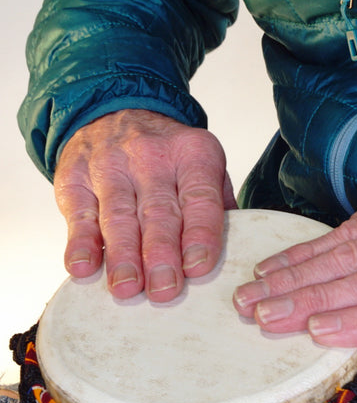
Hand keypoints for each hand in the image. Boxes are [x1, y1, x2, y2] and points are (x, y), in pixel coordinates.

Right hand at [54, 109, 235, 301]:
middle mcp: (151, 157)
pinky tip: (84, 267)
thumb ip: (218, 207)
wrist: (116, 113)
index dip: (200, 234)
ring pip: (119, 216)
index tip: (198, 268)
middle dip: (161, 254)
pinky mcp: (75, 177)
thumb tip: (236, 252)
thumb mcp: (202, 166)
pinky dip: (81, 243)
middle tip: (165, 290)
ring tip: (128, 287)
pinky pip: (79, 213)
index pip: (200, 198)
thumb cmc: (169, 157)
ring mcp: (110, 165)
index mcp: (193, 155)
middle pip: (158, 212)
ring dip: (123, 256)